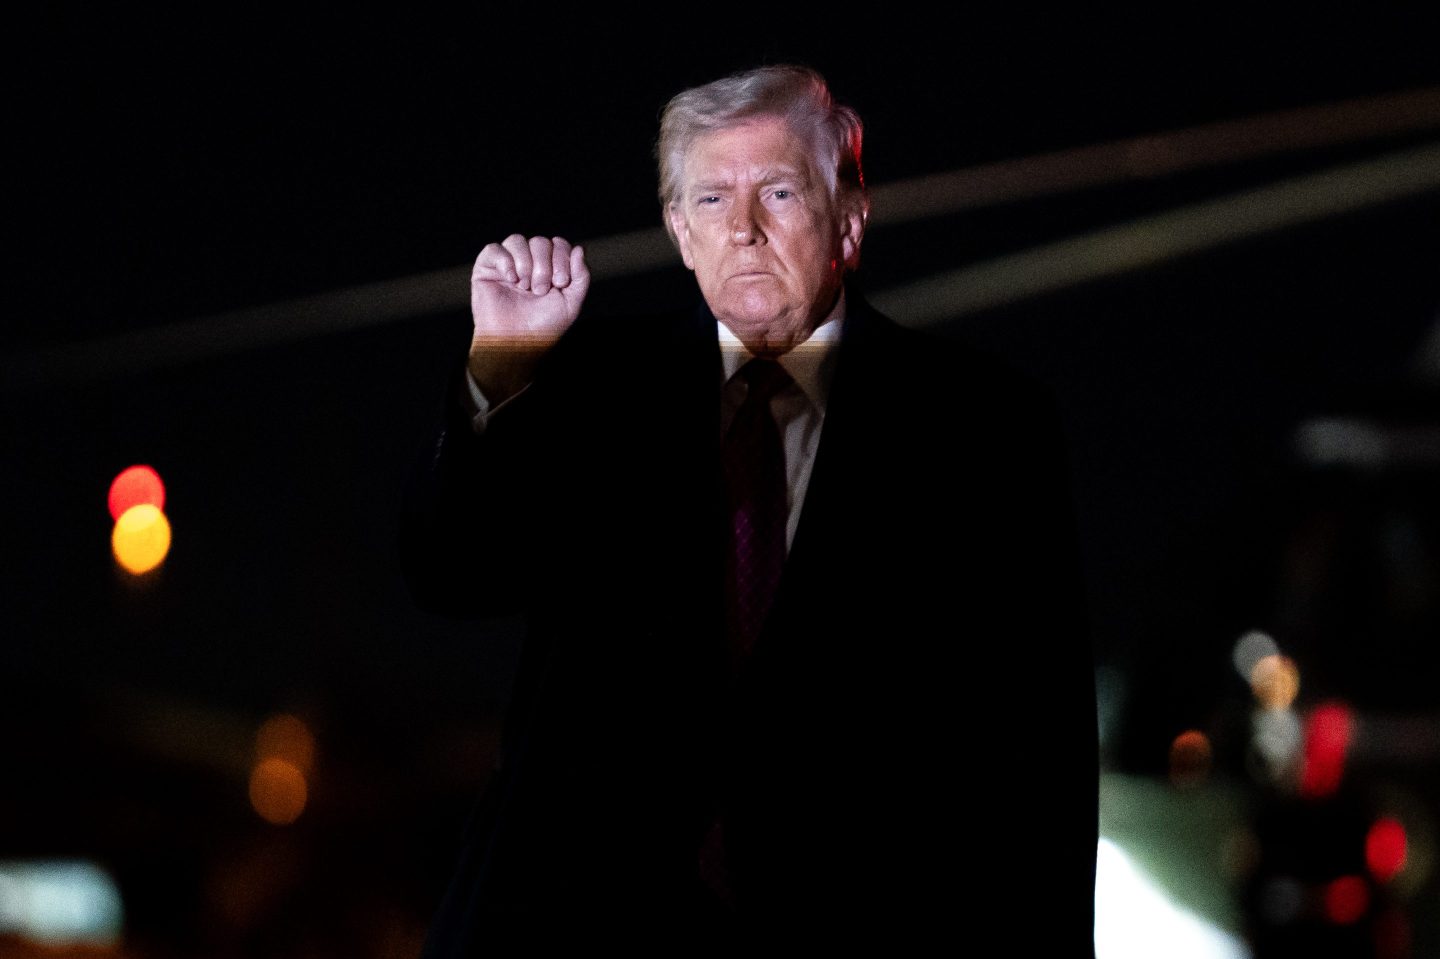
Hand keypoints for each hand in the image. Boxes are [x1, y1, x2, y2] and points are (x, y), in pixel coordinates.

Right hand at [468, 234, 589, 400]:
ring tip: (525, 287)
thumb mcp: (571, 302)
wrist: (517, 343)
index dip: (562, 258)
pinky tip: (511, 279)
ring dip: (526, 263)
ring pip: (517, 240)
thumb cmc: (544, 327)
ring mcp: (507, 264)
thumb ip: (580, 276)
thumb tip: (580, 248)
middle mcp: (528, 262)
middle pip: (539, 242)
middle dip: (543, 265)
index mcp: (549, 267)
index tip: (560, 283)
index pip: (558, 244)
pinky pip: (494, 249)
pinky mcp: (485, 269)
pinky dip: (505, 262)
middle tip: (540, 290)